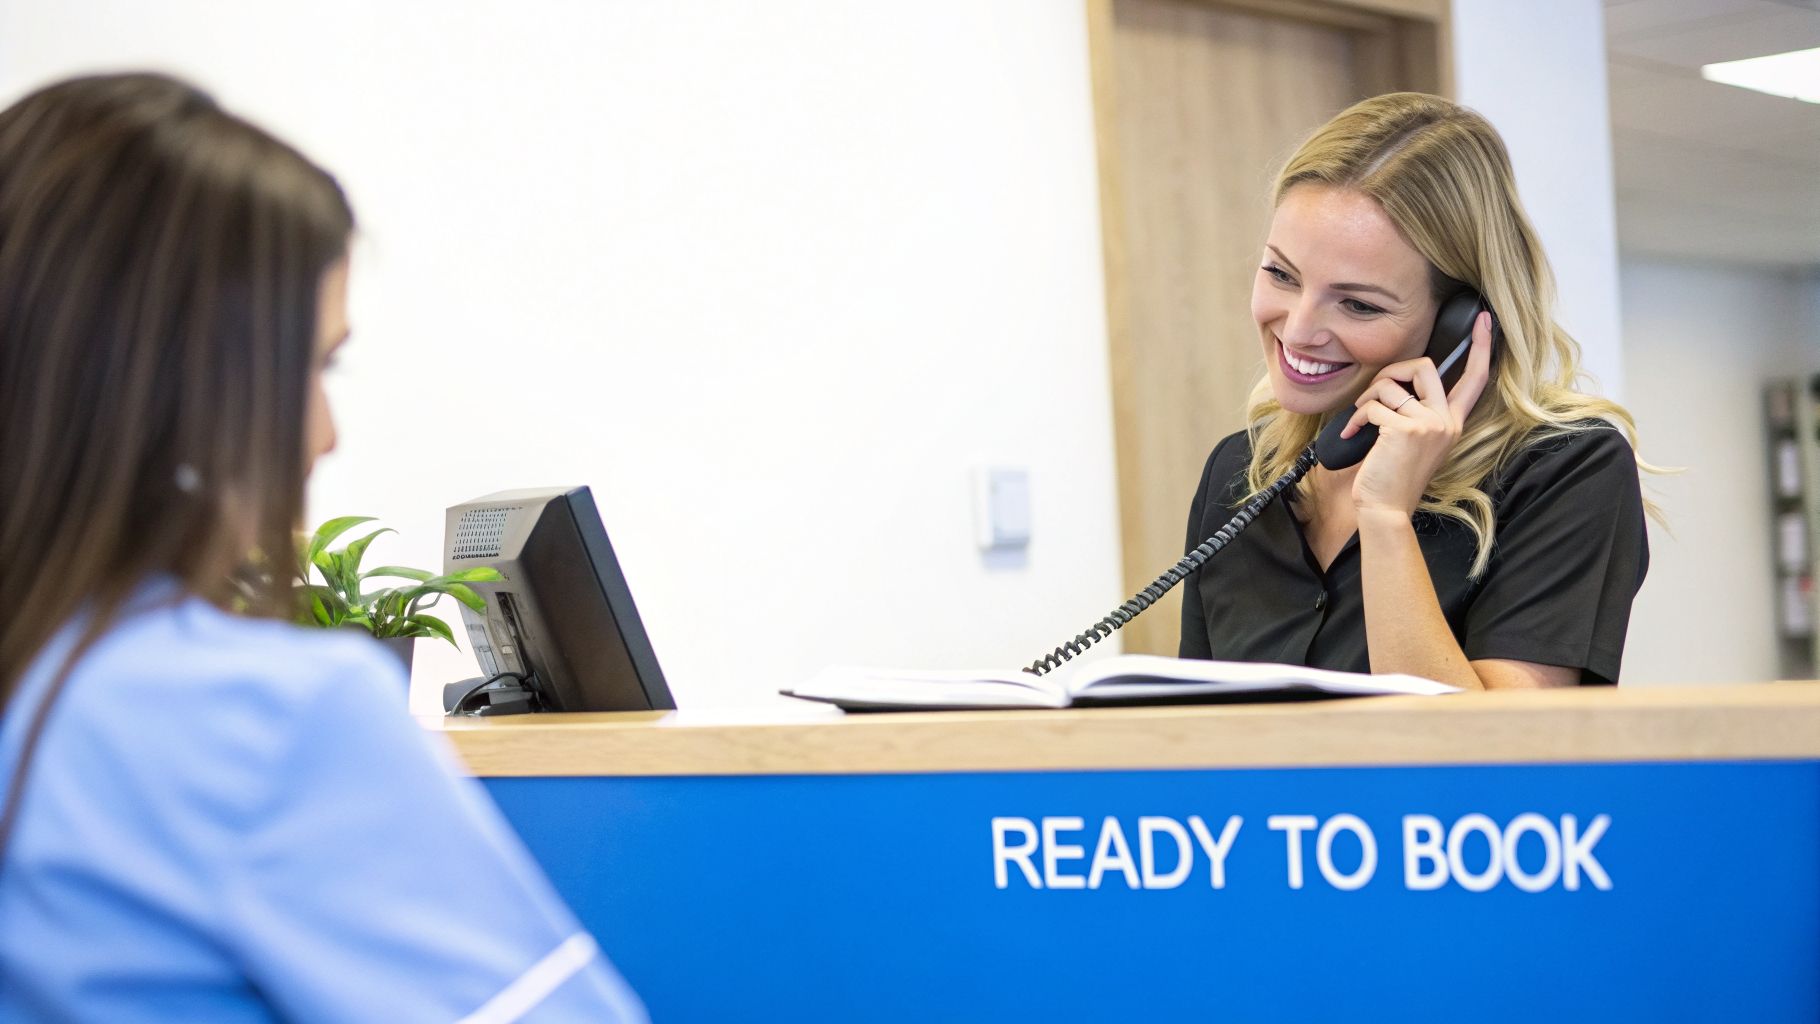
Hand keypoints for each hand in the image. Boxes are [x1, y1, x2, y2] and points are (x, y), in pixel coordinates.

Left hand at [1338, 311, 1493, 515]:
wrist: (1385, 509)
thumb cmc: (1393, 477)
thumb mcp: (1414, 441)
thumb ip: (1416, 413)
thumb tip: (1396, 383)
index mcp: (1453, 422)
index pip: (1475, 378)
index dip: (1482, 347)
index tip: (1486, 321)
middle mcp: (1447, 421)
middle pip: (1425, 365)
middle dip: (1392, 371)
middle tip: (1375, 393)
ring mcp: (1429, 425)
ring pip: (1391, 385)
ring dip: (1366, 399)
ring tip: (1360, 420)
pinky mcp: (1406, 430)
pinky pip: (1373, 406)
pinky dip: (1356, 418)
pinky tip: (1353, 433)